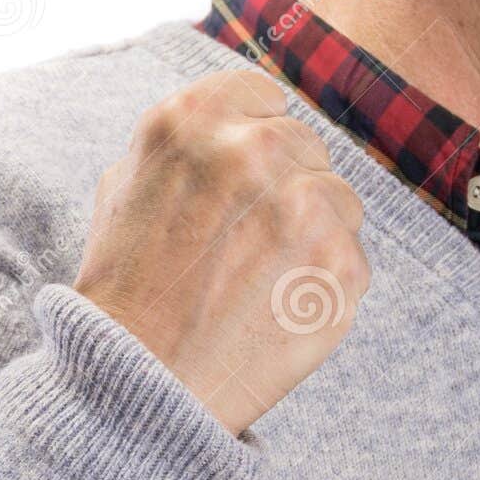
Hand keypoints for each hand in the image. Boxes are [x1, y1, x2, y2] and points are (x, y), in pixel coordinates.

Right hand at [74, 69, 368, 436]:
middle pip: (305, 145)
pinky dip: (324, 283)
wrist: (136, 384)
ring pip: (341, 197)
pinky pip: (353, 256)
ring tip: (258, 278)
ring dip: (313, 231)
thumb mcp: (127, 182)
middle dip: (281, 188)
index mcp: (194, 116)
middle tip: (240, 243)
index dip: (249, 139)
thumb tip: (247, 119)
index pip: (263, 95)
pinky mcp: (341, 266)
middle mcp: (254, 150)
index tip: (235, 181)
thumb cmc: (125, 286)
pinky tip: (276, 307)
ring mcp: (305, 207)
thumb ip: (192, 141)